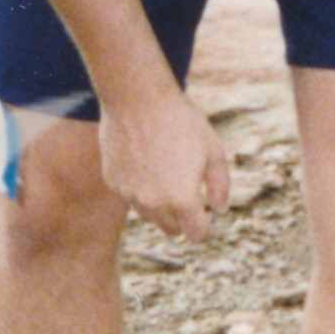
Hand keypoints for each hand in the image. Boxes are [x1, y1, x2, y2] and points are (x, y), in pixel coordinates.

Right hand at [98, 92, 229, 242]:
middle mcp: (154, 205)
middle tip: (187, 188)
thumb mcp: (213, 150)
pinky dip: (140, 187)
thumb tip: (220, 210)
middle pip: (172, 230)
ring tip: (166, 170)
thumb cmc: (181, 121)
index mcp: (182, 200)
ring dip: (160, 204)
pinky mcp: (114, 183)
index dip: (204, 225)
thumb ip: (220, 186)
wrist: (137, 98)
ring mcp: (130, 195)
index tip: (205, 211)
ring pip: (149, 215)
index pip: (196, 235)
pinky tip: (144, 158)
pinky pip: (131, 196)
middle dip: (182, 217)